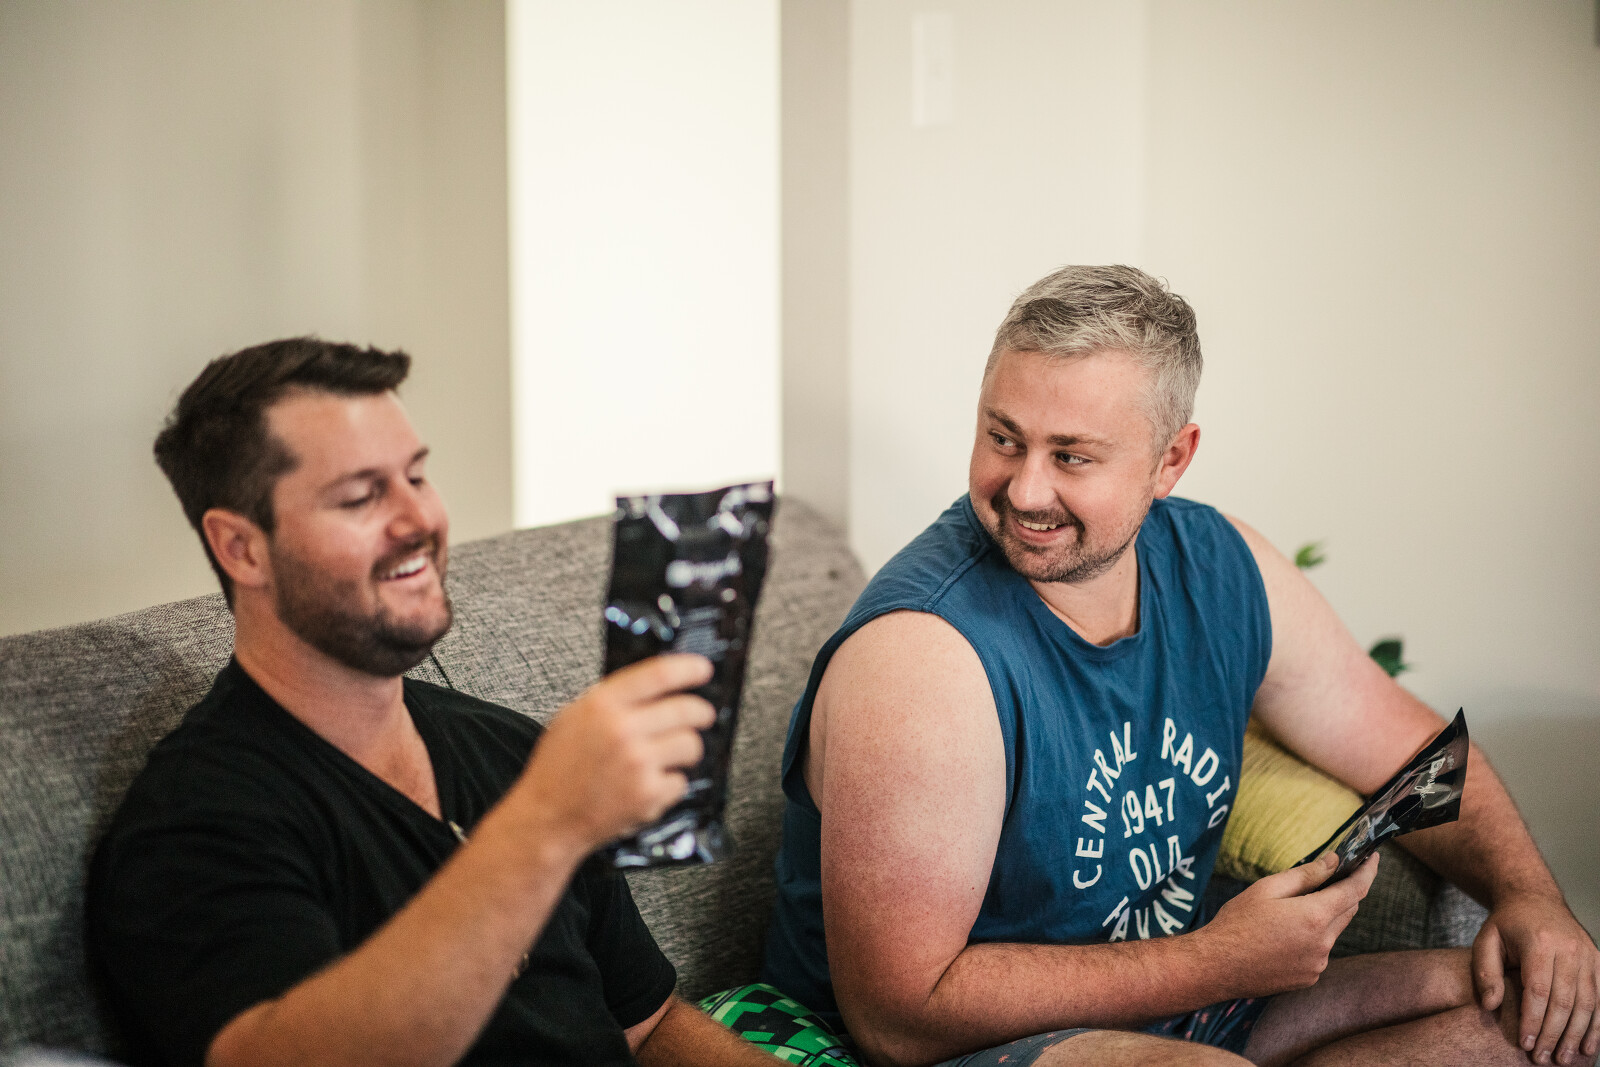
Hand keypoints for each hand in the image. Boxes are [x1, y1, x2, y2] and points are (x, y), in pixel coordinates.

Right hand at [514, 654, 715, 851]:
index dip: (688, 669)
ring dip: (686, 750)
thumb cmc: (558, 769)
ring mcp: (638, 763)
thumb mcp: (574, 717)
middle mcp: (623, 730)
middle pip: (687, 709)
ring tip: (669, 755)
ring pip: (691, 744)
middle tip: (702, 715)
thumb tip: (653, 684)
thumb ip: (612, 699)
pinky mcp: (648, 794)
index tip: (703, 669)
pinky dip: (670, 783)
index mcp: (602, 704)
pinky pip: (681, 781)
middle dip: (701, 712)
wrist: (547, 818)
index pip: (660, 674)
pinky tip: (650, 783)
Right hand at [1202, 852, 1380, 997]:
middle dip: (1342, 892)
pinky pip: (1320, 951)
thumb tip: (1333, 862)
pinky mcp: (1309, 978)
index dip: (1367, 872)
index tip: (1372, 858)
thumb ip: (1306, 875)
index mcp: (1314, 916)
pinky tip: (1283, 936)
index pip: (1355, 890)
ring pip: (1332, 932)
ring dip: (1323, 917)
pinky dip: (1312, 938)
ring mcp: (1318, 964)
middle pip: (1347, 910)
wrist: (1216, 966)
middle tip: (1325, 878)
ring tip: (1288, 913)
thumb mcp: (1267, 889)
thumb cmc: (1237, 922)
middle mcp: (1323, 943)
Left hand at [1473, 892, 1599, 1065]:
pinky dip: (1598, 1024)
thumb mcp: (1486, 940)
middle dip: (1555, 1034)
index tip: (1526, 1044)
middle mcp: (1569, 948)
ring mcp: (1588, 954)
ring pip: (1588, 1003)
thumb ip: (1485, 972)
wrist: (1534, 897)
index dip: (1533, 1021)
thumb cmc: (1506, 924)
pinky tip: (1589, 1046)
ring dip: (1577, 1035)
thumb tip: (1489, 1005)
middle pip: (1565, 1001)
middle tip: (1544, 1059)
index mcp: (1539, 942)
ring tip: (1565, 1059)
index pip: (1538, 990)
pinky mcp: (1598, 960)